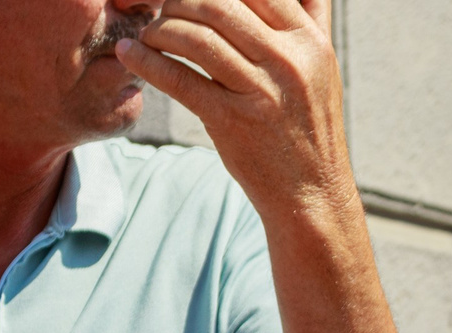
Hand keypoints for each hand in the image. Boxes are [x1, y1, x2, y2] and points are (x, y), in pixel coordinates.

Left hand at [120, 0, 355, 222]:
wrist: (312, 194)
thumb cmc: (308, 126)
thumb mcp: (321, 66)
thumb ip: (310, 18)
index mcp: (308, 41)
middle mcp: (288, 61)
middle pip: (218, 4)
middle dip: (179, 1)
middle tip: (162, 10)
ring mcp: (261, 92)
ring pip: (196, 37)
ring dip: (160, 28)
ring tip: (148, 34)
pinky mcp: (232, 121)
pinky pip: (180, 79)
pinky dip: (147, 62)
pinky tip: (129, 54)